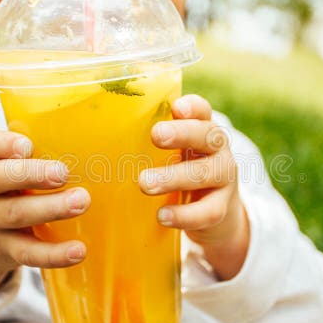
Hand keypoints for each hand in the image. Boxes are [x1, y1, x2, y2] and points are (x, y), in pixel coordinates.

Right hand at [0, 130, 89, 298]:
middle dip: (31, 174)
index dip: (0, 144)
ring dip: (49, 208)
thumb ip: (50, 146)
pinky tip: (78, 250)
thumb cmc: (21, 185)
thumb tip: (116, 130)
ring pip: (14, 214)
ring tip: (82, 202)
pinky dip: (53, 254)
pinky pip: (28, 253)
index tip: (26, 145)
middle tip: (63, 173)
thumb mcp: (23, 163)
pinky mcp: (7, 249)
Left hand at [139, 95, 249, 279]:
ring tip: (145, 183)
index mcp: (202, 130)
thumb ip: (148, 144)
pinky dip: (184, 215)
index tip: (176, 106)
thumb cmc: (181, 175)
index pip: (203, 110)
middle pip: (209, 135)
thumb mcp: (172, 155)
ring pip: (207, 173)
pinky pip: (208, 211)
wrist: (216, 216)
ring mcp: (224, 179)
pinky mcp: (223, 209)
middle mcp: (218, 150)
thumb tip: (97, 134)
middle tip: (156, 135)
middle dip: (182, 134)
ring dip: (175, 177)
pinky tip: (162, 216)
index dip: (193, 106)